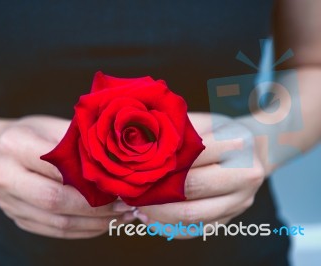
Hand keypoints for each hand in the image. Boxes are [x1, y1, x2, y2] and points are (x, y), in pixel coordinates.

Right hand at [0, 115, 134, 238]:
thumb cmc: (28, 133)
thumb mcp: (50, 125)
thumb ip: (78, 140)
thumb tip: (117, 161)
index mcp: (14, 145)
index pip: (57, 167)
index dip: (92, 180)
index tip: (120, 184)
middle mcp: (4, 176)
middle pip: (55, 201)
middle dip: (97, 208)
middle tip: (126, 206)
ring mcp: (8, 202)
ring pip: (57, 222)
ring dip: (95, 223)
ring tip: (122, 217)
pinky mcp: (16, 218)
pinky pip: (53, 231)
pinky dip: (82, 230)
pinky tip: (103, 223)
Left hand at [136, 113, 265, 238]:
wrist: (258, 150)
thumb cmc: (223, 133)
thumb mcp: (206, 122)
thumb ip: (180, 129)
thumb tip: (140, 141)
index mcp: (238, 147)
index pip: (193, 157)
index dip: (161, 163)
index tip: (134, 167)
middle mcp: (245, 176)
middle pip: (192, 188)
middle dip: (156, 192)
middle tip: (130, 191)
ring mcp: (240, 202)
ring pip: (192, 215)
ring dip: (158, 214)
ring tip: (136, 208)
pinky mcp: (230, 219)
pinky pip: (195, 230)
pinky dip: (169, 228)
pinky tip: (150, 219)